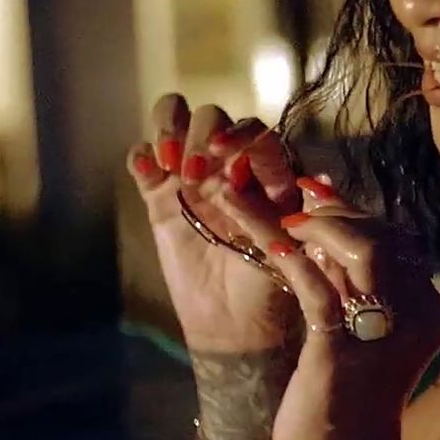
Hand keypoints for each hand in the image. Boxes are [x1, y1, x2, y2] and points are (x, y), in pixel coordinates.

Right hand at [127, 95, 301, 353]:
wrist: (233, 322)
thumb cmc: (269, 285)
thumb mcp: (288, 247)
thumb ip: (283, 212)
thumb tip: (299, 176)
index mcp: (267, 172)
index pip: (254, 131)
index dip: (238, 132)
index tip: (221, 151)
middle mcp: (229, 164)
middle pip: (211, 117)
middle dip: (200, 136)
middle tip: (194, 176)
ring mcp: (191, 176)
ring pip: (175, 121)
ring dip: (168, 131)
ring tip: (169, 168)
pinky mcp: (159, 195)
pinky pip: (142, 159)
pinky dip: (139, 156)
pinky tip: (147, 173)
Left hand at [219, 178, 439, 439]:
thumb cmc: (348, 409)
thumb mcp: (358, 339)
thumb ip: (354, 290)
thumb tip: (325, 236)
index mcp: (426, 310)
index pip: (395, 240)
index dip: (353, 211)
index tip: (318, 192)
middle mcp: (416, 312)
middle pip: (380, 235)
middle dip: (333, 209)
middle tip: (292, 194)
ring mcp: (383, 329)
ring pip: (357, 248)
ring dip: (313, 223)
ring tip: (281, 215)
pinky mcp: (342, 346)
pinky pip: (315, 284)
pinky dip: (287, 255)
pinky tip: (263, 240)